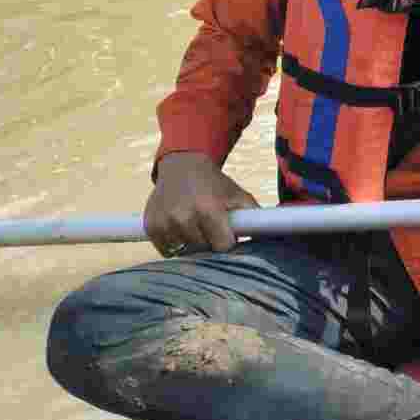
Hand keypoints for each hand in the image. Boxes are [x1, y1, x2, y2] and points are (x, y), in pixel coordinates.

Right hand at [145, 152, 260, 256]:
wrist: (182, 166)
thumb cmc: (215, 184)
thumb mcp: (238, 194)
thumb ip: (253, 215)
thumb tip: (270, 236)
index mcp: (208, 209)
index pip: (222, 246)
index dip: (228, 244)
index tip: (230, 238)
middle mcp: (183, 217)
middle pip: (202, 250)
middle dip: (210, 244)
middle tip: (212, 230)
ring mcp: (164, 223)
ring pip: (184, 252)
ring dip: (192, 245)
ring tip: (197, 228)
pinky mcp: (150, 226)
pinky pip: (166, 250)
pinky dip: (175, 245)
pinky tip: (182, 230)